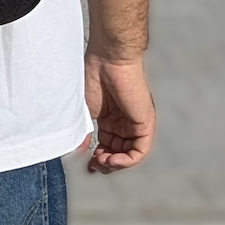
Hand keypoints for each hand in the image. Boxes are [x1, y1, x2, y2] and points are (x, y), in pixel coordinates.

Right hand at [82, 56, 154, 173]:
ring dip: (116, 164)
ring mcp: (135, 123)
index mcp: (109, 119)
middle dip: (105, 164)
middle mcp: (123, 122)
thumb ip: (82, 133)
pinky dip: (127, 161)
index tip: (87, 164)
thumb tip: (79, 151)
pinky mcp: (145, 122)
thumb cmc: (93, 76)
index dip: (98, 159)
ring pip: (130, 155)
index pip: (107, 147)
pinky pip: (140, 150)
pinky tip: (113, 160)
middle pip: (118, 154)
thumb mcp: (84, 111)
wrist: (108, 60)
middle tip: (93, 164)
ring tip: (102, 161)